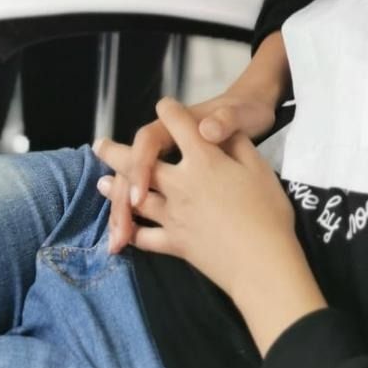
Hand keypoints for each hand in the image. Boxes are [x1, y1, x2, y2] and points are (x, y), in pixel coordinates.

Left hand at [96, 97, 301, 302]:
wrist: (263, 262)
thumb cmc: (268, 211)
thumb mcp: (259, 167)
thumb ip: (235, 144)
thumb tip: (217, 132)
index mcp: (203, 158)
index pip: (178, 124)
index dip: (171, 110)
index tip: (164, 105)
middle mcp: (181, 183)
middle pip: (140, 162)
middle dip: (117, 152)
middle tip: (99, 145)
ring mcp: (173, 215)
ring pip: (136, 198)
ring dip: (115, 190)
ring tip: (102, 184)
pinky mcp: (175, 244)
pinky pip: (146, 238)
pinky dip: (133, 233)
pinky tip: (125, 232)